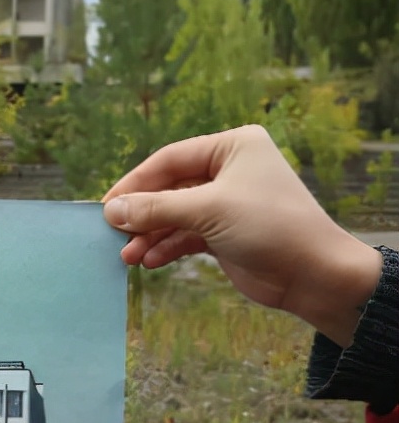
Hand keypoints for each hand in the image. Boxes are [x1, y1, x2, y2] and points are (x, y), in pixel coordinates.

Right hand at [102, 124, 381, 345]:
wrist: (315, 276)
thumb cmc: (269, 227)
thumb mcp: (208, 210)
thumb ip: (156, 208)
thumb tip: (111, 211)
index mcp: (232, 147)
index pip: (169, 159)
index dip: (135, 184)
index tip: (107, 207)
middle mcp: (228, 170)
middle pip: (168, 188)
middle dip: (142, 215)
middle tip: (114, 235)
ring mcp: (226, 202)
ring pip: (174, 215)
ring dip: (150, 235)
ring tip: (128, 257)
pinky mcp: (224, 233)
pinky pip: (184, 235)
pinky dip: (166, 247)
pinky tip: (150, 262)